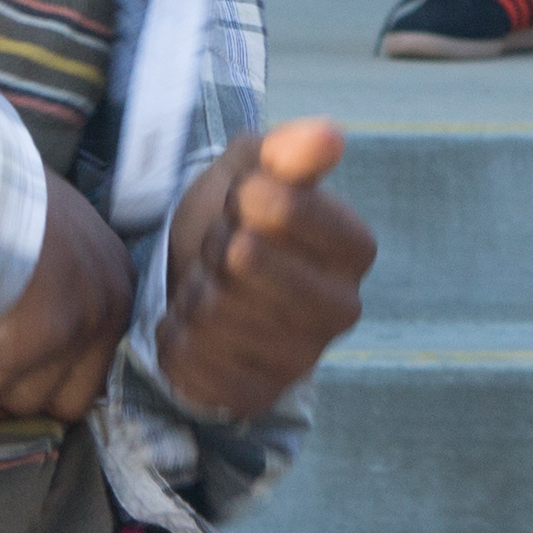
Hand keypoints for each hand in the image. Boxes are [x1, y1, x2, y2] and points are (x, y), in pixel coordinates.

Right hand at [0, 169, 132, 424]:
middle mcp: (111, 310)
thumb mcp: (55, 241)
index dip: (46, 370)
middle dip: (20, 386)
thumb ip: (62, 289)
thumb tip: (36, 351)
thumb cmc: (0, 198)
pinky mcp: (31, 344)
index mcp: (119, 286)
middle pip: (69, 402)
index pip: (95, 370)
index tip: (11, 349)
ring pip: (21, 399)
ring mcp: (77, 330)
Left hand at [156, 116, 374, 418]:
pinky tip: (194, 328)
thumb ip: (290, 150)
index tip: (244, 205)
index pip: (278, 207)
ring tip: (208, 288)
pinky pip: (191, 359)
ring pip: (212, 311)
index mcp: (357, 248)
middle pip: (242, 260)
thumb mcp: (255, 169)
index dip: (242, 198)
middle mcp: (344, 310)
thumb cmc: (234, 221)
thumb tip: (330, 135)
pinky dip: (176, 337)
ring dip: (192, 293)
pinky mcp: (256, 397)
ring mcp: (302, 361)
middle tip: (220, 250)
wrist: (198, 283)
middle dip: (215, 247)